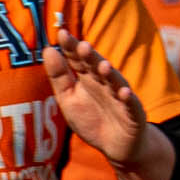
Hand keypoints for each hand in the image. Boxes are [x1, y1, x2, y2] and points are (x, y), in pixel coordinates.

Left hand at [42, 20, 150, 169]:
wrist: (115, 145)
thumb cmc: (91, 118)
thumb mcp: (68, 99)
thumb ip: (58, 77)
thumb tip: (47, 50)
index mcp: (87, 77)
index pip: (78, 58)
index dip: (70, 47)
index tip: (61, 33)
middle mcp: (104, 83)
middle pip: (97, 67)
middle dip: (91, 57)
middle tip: (82, 46)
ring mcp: (119, 96)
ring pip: (115, 83)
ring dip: (110, 74)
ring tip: (103, 66)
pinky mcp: (133, 113)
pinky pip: (131, 105)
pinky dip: (128, 99)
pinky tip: (125, 93)